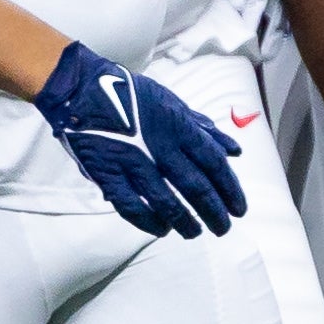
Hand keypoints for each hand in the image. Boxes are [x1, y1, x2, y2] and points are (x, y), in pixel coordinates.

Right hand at [34, 42, 245, 239]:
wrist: (84, 90)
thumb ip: (203, 129)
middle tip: (223, 229)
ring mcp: (134, 163)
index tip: (239, 208)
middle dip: (213, 211)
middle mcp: (160, 147)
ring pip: (166, 202)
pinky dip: (148, 222)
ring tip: (195, 232)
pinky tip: (161, 230)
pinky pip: (131, 206)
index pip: (213, 163)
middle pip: (195, 186)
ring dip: (184, 221)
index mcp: (179, 127)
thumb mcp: (174, 104)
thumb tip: (233, 150)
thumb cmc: (132, 95)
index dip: (229, 188)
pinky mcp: (108, 175)